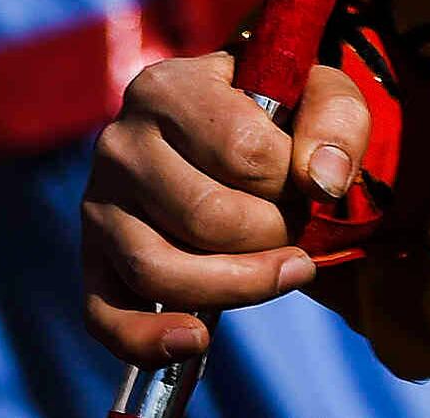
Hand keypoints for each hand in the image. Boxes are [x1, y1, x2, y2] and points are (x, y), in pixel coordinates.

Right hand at [79, 51, 367, 364]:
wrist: (234, 132)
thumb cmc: (276, 113)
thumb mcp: (318, 91)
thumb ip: (336, 120)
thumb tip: (324, 182)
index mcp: (167, 88)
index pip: (243, 152)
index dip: (295, 182)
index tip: (309, 180)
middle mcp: (120, 143)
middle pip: (204, 217)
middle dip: (273, 236)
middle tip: (299, 229)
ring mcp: (99, 205)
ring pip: (159, 270)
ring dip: (237, 288)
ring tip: (285, 275)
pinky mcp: (94, 260)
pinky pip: (106, 316)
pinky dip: (148, 341)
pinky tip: (196, 341)